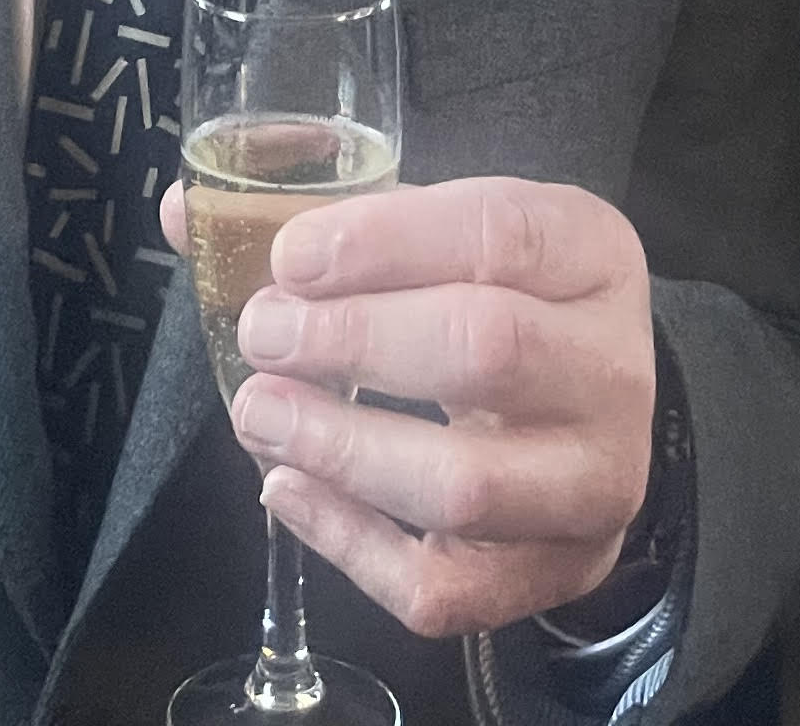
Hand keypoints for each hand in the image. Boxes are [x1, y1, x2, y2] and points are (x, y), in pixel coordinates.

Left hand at [157, 172, 655, 640]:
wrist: (589, 410)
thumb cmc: (501, 299)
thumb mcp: (445, 231)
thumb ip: (329, 216)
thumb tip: (186, 211)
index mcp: (592, 253)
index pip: (497, 232)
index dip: (382, 241)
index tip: (290, 257)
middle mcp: (614, 368)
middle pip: (484, 349)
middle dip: (351, 342)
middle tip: (264, 333)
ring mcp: (595, 483)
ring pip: (464, 485)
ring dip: (340, 448)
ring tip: (259, 413)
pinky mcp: (556, 574)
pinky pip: (443, 588)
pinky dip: (350, 546)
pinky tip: (288, 490)